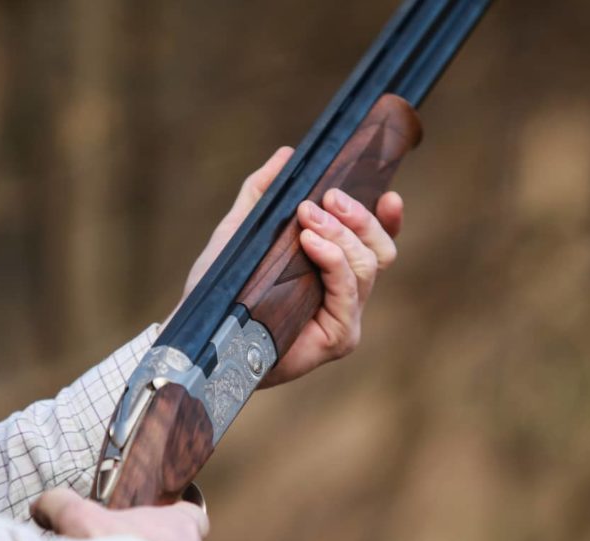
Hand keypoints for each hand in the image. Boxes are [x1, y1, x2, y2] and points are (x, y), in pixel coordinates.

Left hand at [173, 148, 404, 387]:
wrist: (201, 329)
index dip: (387, 219)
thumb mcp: (242, 229)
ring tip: (308, 217)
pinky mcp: (339, 337)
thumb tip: (288, 154)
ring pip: (368, 266)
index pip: (374, 242)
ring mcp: (345, 317)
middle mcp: (346, 294)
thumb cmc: (222, 288)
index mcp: (332, 270)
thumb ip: (263, 193)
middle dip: (359, 217)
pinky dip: (334, 261)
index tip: (387, 193)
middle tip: (327, 198)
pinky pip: (348, 292)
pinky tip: (312, 243)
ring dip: (341, 234)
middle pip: (380, 249)